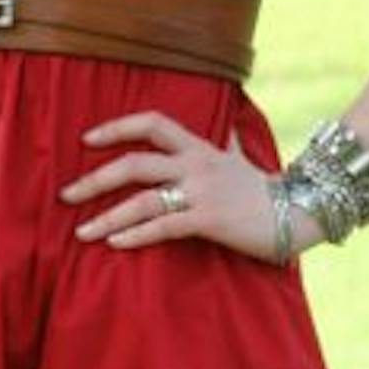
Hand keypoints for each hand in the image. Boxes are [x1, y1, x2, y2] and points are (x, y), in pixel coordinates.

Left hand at [60, 110, 289, 261]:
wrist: (301, 211)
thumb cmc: (267, 190)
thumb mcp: (244, 159)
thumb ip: (230, 143)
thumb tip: (231, 125)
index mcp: (199, 147)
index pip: (151, 123)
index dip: (116, 127)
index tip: (87, 139)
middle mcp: (196, 164)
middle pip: (135, 164)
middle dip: (95, 179)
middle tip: (66, 195)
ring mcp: (202, 192)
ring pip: (143, 200)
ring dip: (107, 217)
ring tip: (82, 232)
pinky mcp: (210, 220)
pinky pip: (164, 227)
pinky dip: (136, 235)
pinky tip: (115, 244)